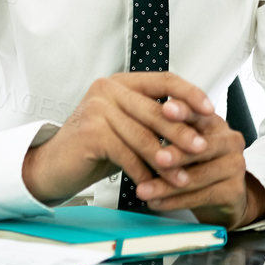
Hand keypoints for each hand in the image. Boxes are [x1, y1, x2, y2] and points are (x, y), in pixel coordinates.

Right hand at [22, 72, 215, 205]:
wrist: (53, 166)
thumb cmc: (95, 148)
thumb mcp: (130, 127)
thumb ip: (156, 120)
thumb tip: (201, 125)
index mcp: (123, 82)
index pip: (165, 79)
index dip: (191, 94)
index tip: (211, 111)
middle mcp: (108, 89)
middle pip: (157, 109)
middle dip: (182, 132)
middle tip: (203, 148)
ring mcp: (97, 108)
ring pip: (143, 134)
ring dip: (166, 159)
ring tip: (182, 177)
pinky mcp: (90, 131)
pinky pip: (126, 153)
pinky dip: (143, 172)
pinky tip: (154, 185)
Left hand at [124, 112, 264, 228]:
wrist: (225, 199)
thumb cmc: (200, 167)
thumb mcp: (187, 146)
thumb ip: (172, 135)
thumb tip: (139, 127)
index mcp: (216, 124)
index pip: (199, 114)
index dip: (183, 111)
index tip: (165, 109)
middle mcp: (230, 141)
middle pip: (202, 147)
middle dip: (176, 154)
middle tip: (157, 158)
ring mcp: (236, 166)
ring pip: (198, 176)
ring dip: (167, 185)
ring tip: (144, 190)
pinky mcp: (235, 191)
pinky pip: (201, 196)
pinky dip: (175, 201)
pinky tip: (157, 203)